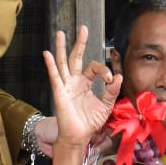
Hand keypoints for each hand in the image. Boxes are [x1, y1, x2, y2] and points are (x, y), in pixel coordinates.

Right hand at [43, 25, 121, 146]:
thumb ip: (112, 90)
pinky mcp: (59, 92)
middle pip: (75, 57)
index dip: (104, 70)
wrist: (79, 136)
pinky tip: (47, 53)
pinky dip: (51, 64)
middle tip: (83, 28)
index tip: (110, 79)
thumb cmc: (90, 122)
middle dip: (79, 43)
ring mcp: (66, 85)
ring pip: (62, 62)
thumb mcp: (106, 105)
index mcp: (85, 83)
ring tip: (60, 33)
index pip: (94, 68)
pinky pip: (55, 76)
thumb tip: (118, 75)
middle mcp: (74, 81)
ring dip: (61, 48)